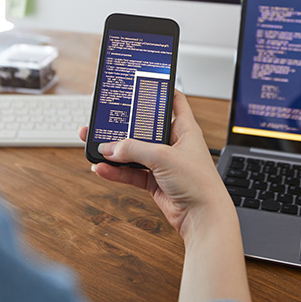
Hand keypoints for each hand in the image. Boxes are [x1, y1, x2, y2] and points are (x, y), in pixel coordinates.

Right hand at [79, 90, 233, 241]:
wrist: (204, 218)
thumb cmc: (199, 183)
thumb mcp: (163, 157)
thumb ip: (134, 150)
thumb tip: (110, 148)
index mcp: (184, 129)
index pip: (173, 100)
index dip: (158, 90)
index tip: (140, 83)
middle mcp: (174, 143)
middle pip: (144, 128)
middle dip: (125, 125)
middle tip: (105, 119)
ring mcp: (163, 163)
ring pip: (134, 152)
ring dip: (116, 150)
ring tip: (96, 145)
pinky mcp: (155, 181)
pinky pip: (131, 173)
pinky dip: (116, 172)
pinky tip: (102, 168)